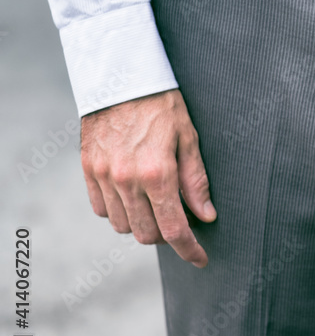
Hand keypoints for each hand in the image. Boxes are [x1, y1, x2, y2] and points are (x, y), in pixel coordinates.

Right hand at [80, 89, 214, 267]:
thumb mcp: (190, 139)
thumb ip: (196, 181)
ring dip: (142, 224)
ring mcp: (104, 176)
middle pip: (146, 234)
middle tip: (180, 222)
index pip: (175, 229)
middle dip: (167, 237)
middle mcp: (127, 180)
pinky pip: (101, 208)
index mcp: (158, 174)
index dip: (189, 250)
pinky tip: (133, 197)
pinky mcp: (88, 169)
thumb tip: (206, 216)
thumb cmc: (162, 104)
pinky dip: (119, 211)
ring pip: (123, 225)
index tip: (200, 259)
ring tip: (156, 206)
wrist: (122, 77)